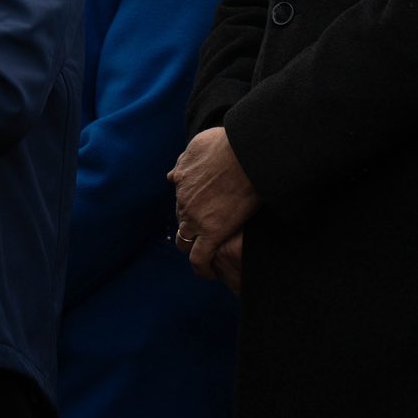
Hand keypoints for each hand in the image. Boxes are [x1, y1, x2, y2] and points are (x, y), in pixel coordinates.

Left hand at [168, 128, 260, 285]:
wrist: (245, 153)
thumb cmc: (228, 143)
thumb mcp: (198, 145)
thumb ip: (185, 161)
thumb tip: (172, 175)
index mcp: (181, 178)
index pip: (180, 200)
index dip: (190, 208)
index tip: (202, 213)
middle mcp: (183, 199)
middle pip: (181, 220)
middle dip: (191, 227)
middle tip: (207, 234)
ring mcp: (195, 217)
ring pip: (185, 240)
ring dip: (193, 247)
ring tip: (207, 255)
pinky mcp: (211, 231)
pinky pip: (199, 258)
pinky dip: (201, 268)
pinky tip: (208, 274)